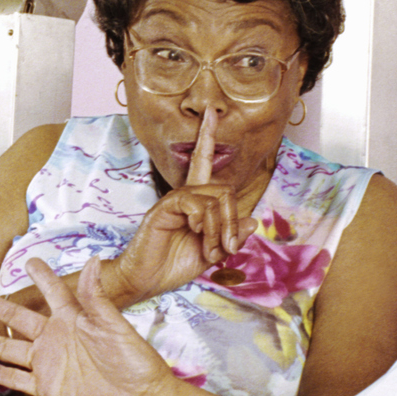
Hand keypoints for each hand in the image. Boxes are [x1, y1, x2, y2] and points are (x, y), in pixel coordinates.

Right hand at [0, 259, 170, 395]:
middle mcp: (55, 337)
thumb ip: (96, 297)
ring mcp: (48, 363)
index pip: (51, 290)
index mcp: (72, 318)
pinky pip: (15, 378)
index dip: (39, 276)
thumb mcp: (115, 325)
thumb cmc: (134, 361)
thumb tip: (90, 261)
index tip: (28, 261)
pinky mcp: (47, 388)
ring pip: (4, 347)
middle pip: (12, 316)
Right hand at [109, 110, 242, 303]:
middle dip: (232, 220)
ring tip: (211, 250)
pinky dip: (203, 222)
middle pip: (223, 188)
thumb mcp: (210, 254)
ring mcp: (172, 202)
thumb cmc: (172, 267)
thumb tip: (252, 221)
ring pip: (212, 198)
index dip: (207, 137)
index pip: (203, 162)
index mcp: (195, 203)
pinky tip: (196, 234)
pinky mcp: (162, 210)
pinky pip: (192, 204)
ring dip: (219, 228)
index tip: (211, 114)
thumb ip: (230, 238)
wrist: (144, 282)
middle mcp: (184, 197)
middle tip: (227, 248)